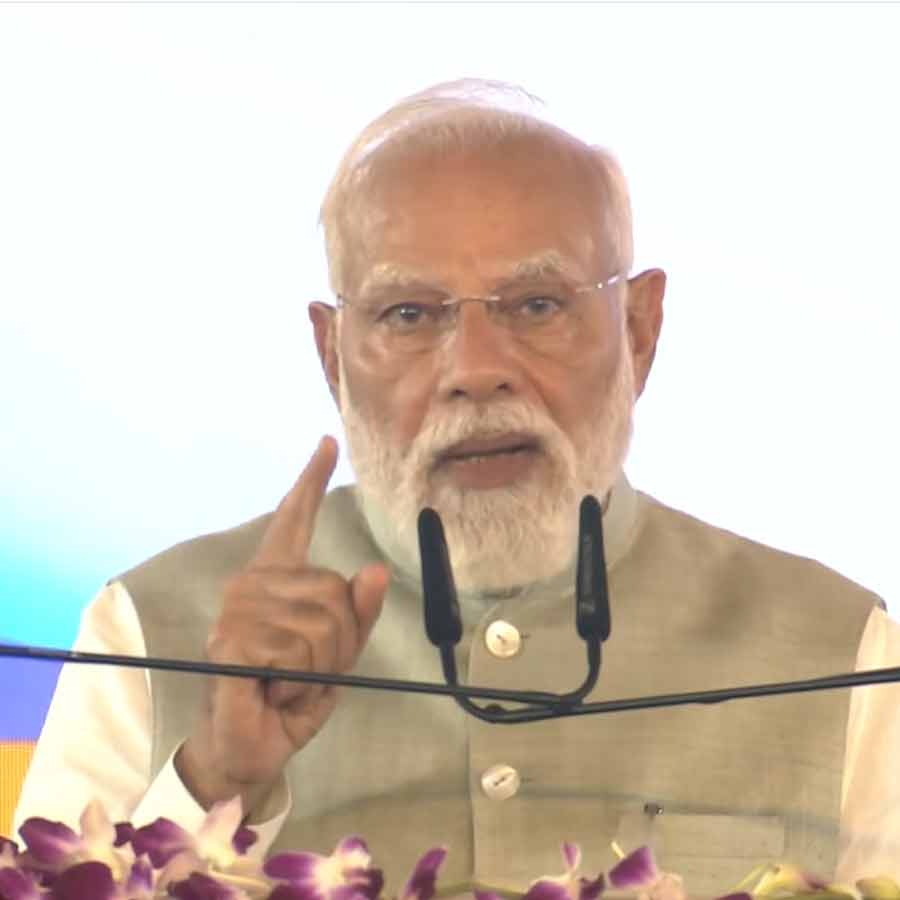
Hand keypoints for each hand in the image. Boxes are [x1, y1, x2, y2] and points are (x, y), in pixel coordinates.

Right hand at [175, 436, 389, 813]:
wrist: (254, 744)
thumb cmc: (293, 693)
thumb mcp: (338, 654)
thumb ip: (357, 613)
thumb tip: (372, 571)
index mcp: (279, 578)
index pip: (296, 519)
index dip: (311, 480)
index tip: (327, 442)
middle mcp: (254, 582)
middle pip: (335, 592)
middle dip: (339, 643)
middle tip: (305, 670)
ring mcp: (239, 608)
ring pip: (322, 623)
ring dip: (318, 666)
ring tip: (287, 680)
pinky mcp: (229, 639)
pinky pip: (297, 649)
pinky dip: (298, 680)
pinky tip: (271, 688)